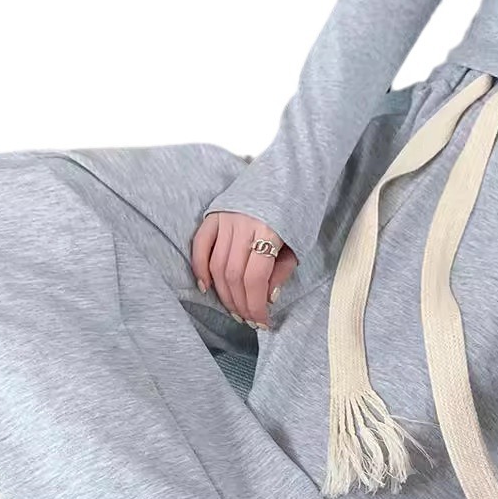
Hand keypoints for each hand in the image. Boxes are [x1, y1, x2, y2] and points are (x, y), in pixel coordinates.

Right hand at [191, 211, 297, 327]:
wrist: (284, 176)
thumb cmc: (293, 213)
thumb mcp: (297, 243)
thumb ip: (281, 270)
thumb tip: (266, 298)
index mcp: (268, 231)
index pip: (255, 278)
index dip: (256, 305)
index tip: (261, 321)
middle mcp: (243, 225)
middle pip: (233, 275)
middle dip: (240, 303)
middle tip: (247, 319)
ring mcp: (225, 219)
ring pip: (216, 266)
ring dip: (223, 293)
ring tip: (233, 309)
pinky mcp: (213, 215)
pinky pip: (200, 246)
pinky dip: (200, 268)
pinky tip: (206, 287)